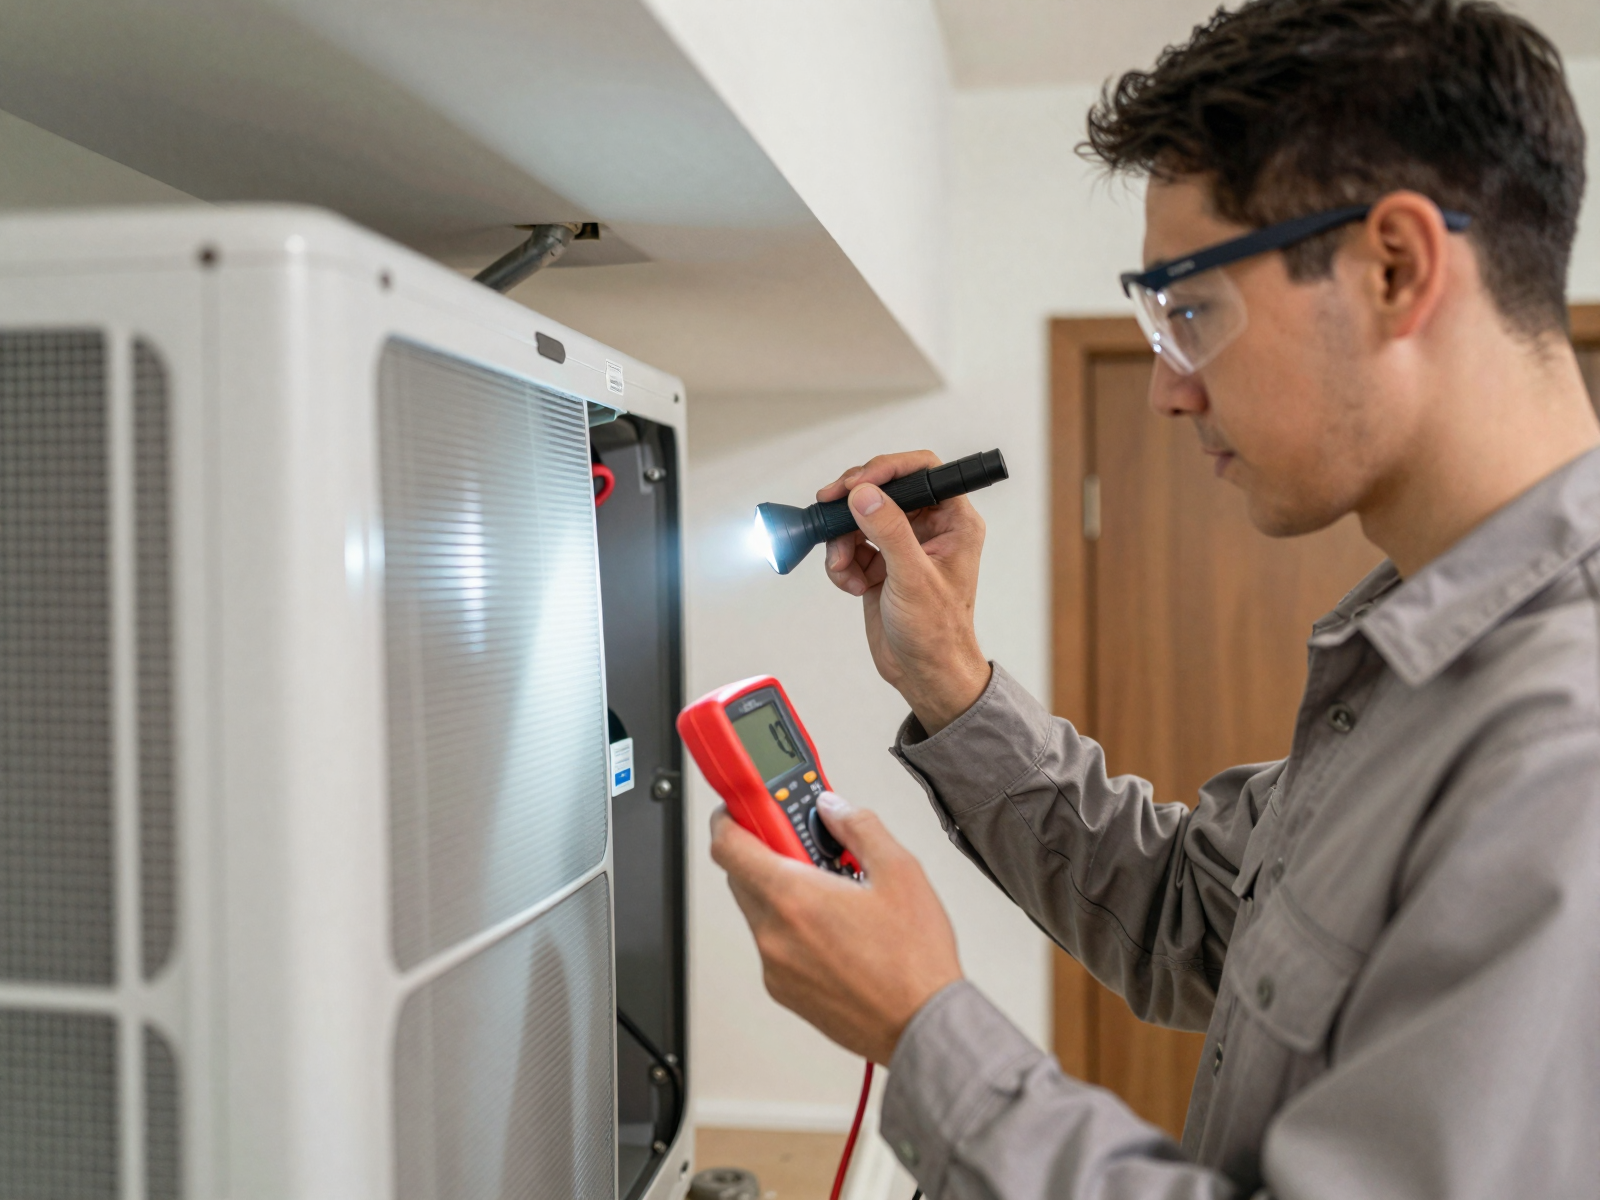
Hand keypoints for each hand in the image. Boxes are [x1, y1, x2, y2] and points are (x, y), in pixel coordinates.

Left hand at [709, 793, 962, 1064]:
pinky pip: (774, 945)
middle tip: (807, 844)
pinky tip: (835, 929)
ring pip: (759, 910)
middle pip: (741, 875)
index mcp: (793, 898)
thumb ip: (859, 826)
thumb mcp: (900, 871)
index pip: (728, 846)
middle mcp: (774, 934)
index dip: (730, 817)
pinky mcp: (784, 992)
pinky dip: (792, 928)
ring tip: (833, 892)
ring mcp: (775, 967)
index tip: (746, 807)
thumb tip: (834, 807)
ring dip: (782, 891)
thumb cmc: (915, 961)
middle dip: (768, 852)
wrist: (921, 1028)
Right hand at [818, 451, 990, 732]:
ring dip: (843, 540)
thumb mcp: (913, 578)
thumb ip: (888, 531)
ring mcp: (902, 545)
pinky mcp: (880, 563)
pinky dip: (842, 563)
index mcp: (954, 522)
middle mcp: (929, 528)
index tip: (859, 482)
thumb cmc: (938, 633)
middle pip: (883, 490)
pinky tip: (851, 584)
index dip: (888, 468)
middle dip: (854, 504)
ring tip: (844, 567)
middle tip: (831, 507)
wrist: (922, 673)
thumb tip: (866, 495)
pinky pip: (850, 545)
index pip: (922, 471)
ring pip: (860, 518)